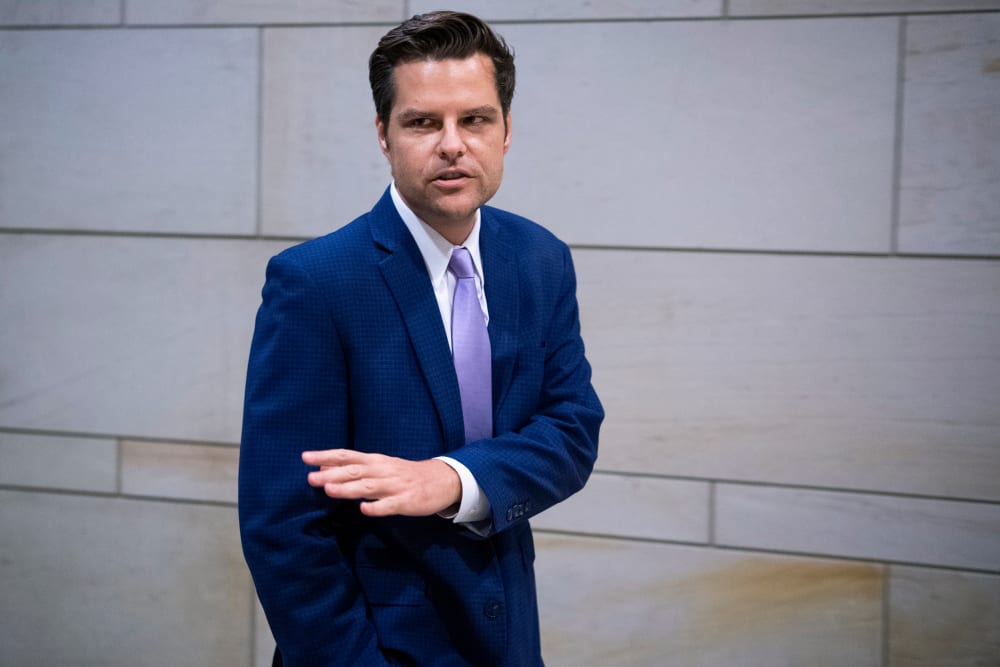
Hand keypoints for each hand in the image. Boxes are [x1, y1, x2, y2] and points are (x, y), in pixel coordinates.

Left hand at [302, 449, 461, 516]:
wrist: (441, 479)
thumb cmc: (404, 474)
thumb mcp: (379, 466)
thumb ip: (354, 468)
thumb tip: (324, 467)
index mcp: (375, 461)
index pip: (347, 456)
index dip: (326, 456)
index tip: (305, 457)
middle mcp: (383, 470)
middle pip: (354, 471)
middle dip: (332, 474)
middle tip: (311, 478)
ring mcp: (395, 485)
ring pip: (368, 486)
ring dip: (348, 488)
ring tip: (329, 490)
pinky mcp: (407, 500)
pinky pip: (390, 504)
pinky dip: (377, 506)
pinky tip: (365, 509)